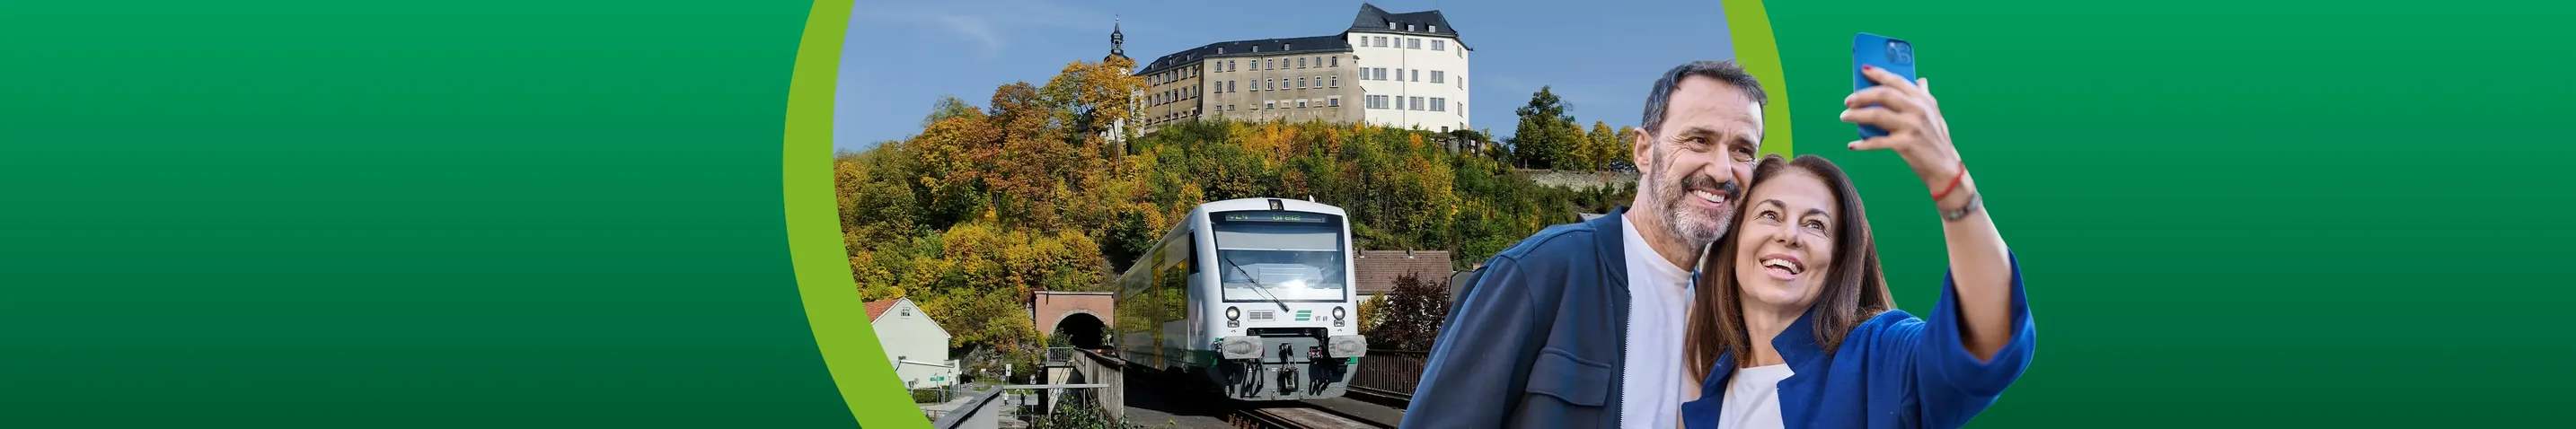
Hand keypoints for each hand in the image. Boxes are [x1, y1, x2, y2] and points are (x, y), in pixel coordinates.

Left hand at [1841, 66, 1960, 190]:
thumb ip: (1924, 96)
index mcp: (1923, 99)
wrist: (1945, 167)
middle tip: (1847, 100)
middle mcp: (1918, 109)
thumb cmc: (1936, 139)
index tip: (1863, 69)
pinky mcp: (1905, 144)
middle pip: (1883, 95)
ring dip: (1856, 115)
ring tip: (1844, 116)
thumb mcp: (1934, 113)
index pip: (1897, 80)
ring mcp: (1912, 126)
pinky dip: (1862, 144)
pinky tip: (1853, 145)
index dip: (1879, 73)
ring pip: (1877, 115)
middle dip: (1862, 95)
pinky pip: (1877, 142)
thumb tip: (1920, 79)